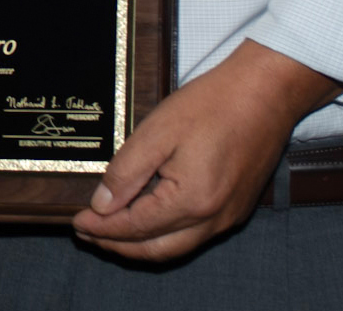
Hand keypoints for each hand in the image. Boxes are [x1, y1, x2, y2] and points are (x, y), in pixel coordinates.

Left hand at [71, 40, 337, 261]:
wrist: (265, 92)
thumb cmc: (213, 104)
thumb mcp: (158, 131)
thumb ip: (127, 171)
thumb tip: (102, 205)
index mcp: (192, 202)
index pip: (135, 228)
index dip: (102, 229)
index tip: (77, 223)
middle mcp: (213, 220)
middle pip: (155, 249)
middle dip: (117, 245)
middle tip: (88, 233)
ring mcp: (228, 217)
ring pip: (175, 247)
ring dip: (140, 243)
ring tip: (111, 229)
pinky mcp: (236, 208)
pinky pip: (194, 235)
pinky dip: (165, 234)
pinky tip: (148, 217)